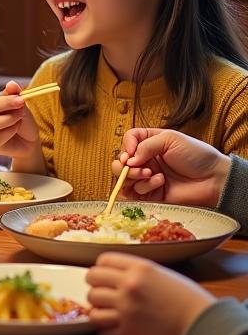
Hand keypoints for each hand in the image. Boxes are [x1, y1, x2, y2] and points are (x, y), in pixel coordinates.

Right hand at [0, 81, 38, 156]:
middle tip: (21, 105)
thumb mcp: (22, 107)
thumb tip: (11, 83)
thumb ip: (15, 96)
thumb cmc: (23, 122)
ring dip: (10, 119)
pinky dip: (10, 132)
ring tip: (21, 118)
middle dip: (6, 105)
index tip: (21, 98)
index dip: (7, 99)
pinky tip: (17, 129)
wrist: (29, 141)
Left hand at [86, 252, 213, 334]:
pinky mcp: (129, 333)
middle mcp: (128, 286)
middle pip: (91, 281)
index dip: (101, 269)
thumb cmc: (189, 299)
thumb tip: (117, 275)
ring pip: (92, 306)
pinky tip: (113, 332)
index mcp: (138, 268)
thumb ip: (138, 272)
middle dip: (95, 287)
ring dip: (97, 310)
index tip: (106, 278)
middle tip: (104, 295)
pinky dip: (105, 333)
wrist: (205, 325)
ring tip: (107, 314)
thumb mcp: (163, 274)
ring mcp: (127, 310)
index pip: (102, 260)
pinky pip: (102, 332)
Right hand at [115, 128, 230, 207]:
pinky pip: (135, 194)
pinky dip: (144, 187)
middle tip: (139, 167)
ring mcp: (147, 178)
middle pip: (120, 162)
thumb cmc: (196, 155)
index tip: (131, 151)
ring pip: (124, 179)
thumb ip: (145, 145)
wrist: (214, 179)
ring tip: (150, 174)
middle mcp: (145, 160)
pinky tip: (159, 182)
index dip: (126, 146)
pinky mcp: (151, 195)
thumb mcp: (170, 139)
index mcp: (149, 143)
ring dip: (133, 176)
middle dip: (124, 166)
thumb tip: (128, 159)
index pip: (127, 141)